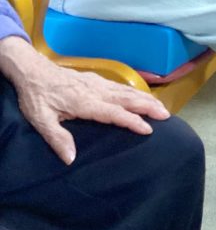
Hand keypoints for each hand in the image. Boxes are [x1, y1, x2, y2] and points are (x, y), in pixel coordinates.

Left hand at [0, 37, 168, 163]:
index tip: (149, 129)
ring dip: (145, 98)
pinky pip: (120, 86)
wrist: (33, 70)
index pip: (114, 113)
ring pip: (126, 91)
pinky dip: (135, 92)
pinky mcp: (95, 80)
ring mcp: (97, 83)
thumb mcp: (41, 120)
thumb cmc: (36, 97)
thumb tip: (71, 159)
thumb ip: (57, 139)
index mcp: (85, 103)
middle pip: (127, 98)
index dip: (132, 121)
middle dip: (148, 106)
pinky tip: (140, 96)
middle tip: (167, 115)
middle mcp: (96, 91)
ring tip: (161, 107)